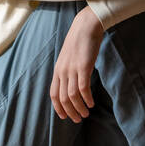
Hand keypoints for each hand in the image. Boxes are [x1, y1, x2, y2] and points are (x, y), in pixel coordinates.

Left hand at [50, 5, 104, 122]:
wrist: (85, 26)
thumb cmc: (79, 42)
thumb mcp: (68, 57)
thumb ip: (68, 70)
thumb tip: (71, 84)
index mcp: (58, 70)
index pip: (53, 94)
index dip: (58, 108)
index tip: (65, 116)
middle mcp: (62, 71)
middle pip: (62, 98)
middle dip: (70, 112)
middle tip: (78, 119)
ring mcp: (72, 69)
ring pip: (72, 96)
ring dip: (79, 108)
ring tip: (86, 113)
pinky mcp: (83, 67)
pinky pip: (83, 88)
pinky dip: (86, 98)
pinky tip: (91, 103)